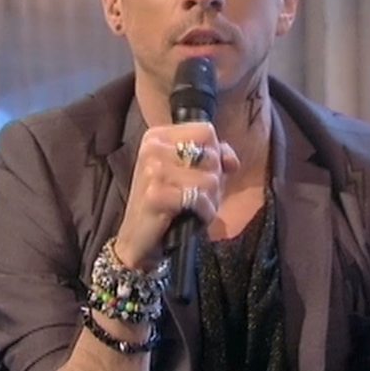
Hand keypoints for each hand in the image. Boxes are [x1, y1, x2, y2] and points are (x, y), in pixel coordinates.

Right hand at [114, 122, 239, 270]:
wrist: (138, 240)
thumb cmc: (168, 205)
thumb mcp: (193, 174)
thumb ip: (216, 157)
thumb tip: (231, 161)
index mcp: (158, 136)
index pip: (206, 130)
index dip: (216, 153)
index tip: (205, 172)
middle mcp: (152, 147)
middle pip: (211, 155)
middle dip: (214, 181)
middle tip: (196, 196)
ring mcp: (152, 170)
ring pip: (210, 178)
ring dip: (210, 200)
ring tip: (193, 208)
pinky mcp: (155, 194)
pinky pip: (199, 198)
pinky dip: (203, 212)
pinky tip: (190, 218)